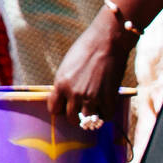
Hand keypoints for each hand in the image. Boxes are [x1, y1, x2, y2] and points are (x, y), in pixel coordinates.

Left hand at [47, 7, 133, 143]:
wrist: (107, 40)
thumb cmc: (87, 48)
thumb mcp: (68, 66)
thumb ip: (65, 83)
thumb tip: (67, 97)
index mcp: (61, 84)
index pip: (54, 109)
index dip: (61, 109)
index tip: (67, 106)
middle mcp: (74, 93)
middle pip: (71, 118)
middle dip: (76, 115)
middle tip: (83, 109)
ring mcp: (92, 97)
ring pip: (88, 121)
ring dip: (92, 117)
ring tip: (96, 109)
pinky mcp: (108, 98)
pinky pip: (106, 116)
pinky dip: (106, 113)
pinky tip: (107, 105)